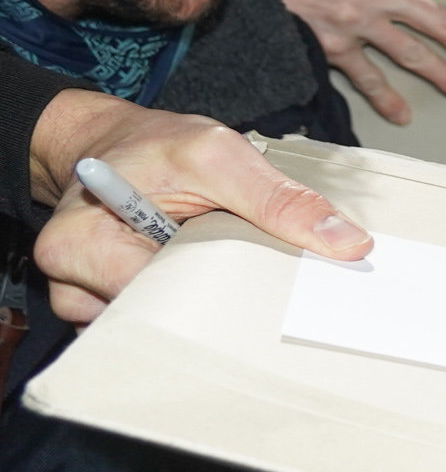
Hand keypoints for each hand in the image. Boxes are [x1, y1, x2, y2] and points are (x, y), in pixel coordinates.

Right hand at [29, 98, 372, 322]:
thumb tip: (348, 244)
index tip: (271, 285)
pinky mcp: (104, 304)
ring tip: (221, 270)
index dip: (220, 296)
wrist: (120, 144)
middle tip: (255, 281)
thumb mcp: (220, 155)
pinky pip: (153, 323)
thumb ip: (279, 200)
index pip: (157, 302)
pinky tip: (206, 280)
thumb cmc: (157, 145)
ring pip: (159, 328)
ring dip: (201, 305)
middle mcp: (71, 280)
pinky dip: (187, 305)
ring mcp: (84, 298)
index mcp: (82, 244)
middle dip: (213, 308)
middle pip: (157, 323)